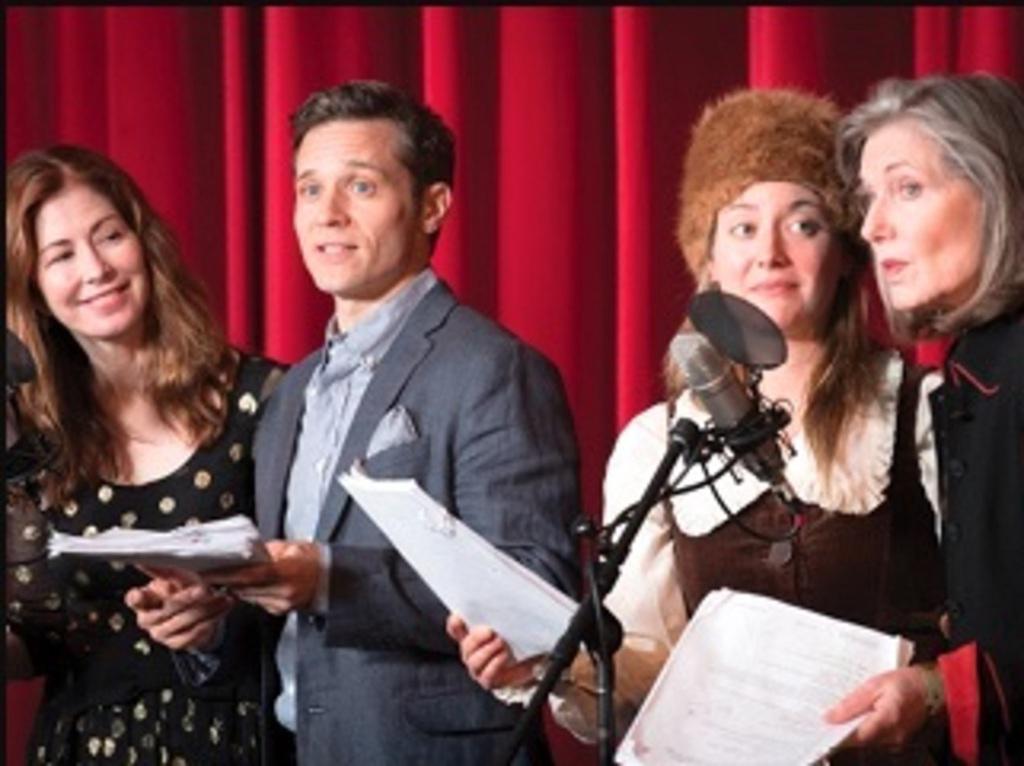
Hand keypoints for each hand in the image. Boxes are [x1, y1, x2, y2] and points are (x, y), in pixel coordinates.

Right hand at [125, 576, 232, 650]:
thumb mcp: (178, 578)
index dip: (138, 596)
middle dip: (186, 599)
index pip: (135, 599)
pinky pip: (193, 634)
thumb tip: (156, 558)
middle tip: (203, 590)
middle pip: (165, 610)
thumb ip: (169, 571)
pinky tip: (220, 610)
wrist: (197, 611)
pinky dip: (209, 621)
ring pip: (183, 622)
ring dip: (205, 609)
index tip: (143, 591)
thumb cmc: (182, 590)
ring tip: (221, 598)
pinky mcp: (175, 643)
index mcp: (143, 600)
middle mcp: (147, 619)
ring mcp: (160, 633)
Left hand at [201, 540, 320, 615]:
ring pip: (248, 597)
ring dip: (235, 587)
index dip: (227, 575)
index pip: (250, 576)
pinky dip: (249, 593)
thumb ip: (266, 550)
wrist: (332, 577)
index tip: (210, 572)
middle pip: (245, 589)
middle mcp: (284, 592)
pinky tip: (244, 585)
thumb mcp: (290, 546)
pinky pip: (256, 601)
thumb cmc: (313, 559)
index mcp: (287, 572)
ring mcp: (281, 604)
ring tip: (221, 577)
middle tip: (208, 573)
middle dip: (226, 581)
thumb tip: (243, 551)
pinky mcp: (279, 611)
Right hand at [446, 613, 539, 689]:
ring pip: (474, 661)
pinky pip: (486, 675)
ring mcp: (478, 668)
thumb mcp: (510, 623)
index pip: (456, 628)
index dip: (455, 623)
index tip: (459, 616)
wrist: (532, 661)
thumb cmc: (519, 638)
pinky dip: (495, 664)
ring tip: (501, 642)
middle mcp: (471, 652)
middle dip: (477, 638)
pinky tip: (504, 656)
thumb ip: (501, 614)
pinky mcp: (489, 681)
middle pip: (466, 645)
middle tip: (490, 631)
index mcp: (472, 635)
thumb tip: (502, 596)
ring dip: (487, 651)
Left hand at [824, 665, 938, 749]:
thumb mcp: (874, 685)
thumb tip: (831, 717)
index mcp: (887, 721)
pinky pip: (875, 739)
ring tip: (838, 716)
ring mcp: (896, 741)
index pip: (855, 738)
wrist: (934, 687)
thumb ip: (852, 703)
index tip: (820, 731)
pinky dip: (863, 730)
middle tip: (824, 720)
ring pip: (866, 742)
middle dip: (841, 732)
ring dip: (852, 731)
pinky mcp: (897, 740)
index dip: (835, 736)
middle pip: (859, 742)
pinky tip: (856, 718)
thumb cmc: (907, 682)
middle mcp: (893, 737)